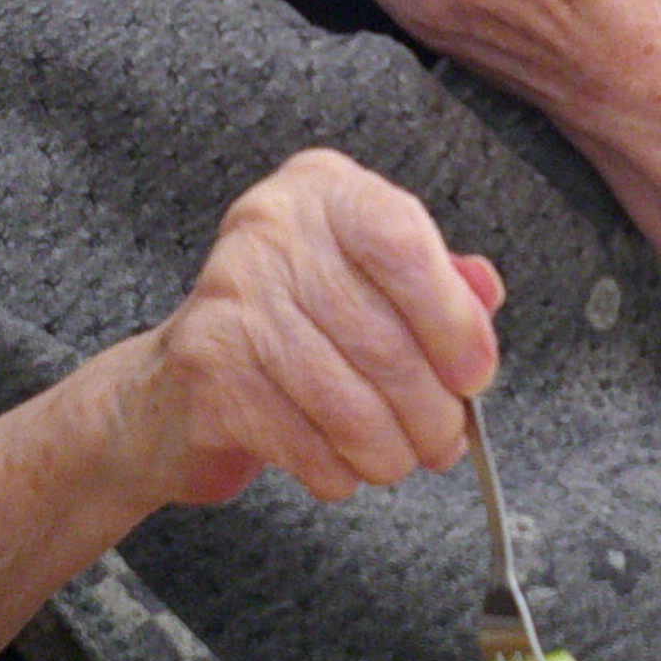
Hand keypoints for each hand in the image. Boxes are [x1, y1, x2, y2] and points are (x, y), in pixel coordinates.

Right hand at [123, 149, 503, 506]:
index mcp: (323, 190)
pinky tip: (339, 465)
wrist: (176, 387)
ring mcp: (230, 295)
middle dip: (430, 410)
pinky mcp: (206, 368)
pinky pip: (303, 440)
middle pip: (382, 337)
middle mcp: (269, 228)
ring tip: (396, 460)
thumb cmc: (294, 329)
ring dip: (388, 451)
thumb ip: (437, 284)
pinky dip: (336, 470)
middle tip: (444, 441)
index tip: (475, 375)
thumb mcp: (370, 284)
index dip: (452, 319)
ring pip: (346, 401)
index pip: (400, 241)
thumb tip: (484, 295)